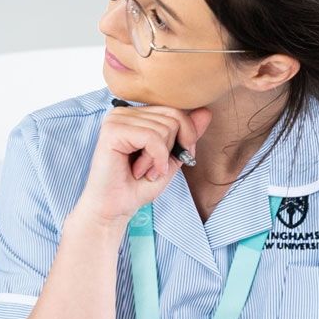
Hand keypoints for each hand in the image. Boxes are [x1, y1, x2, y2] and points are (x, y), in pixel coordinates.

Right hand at [75, 104, 210, 229]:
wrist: (115, 208)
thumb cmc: (138, 186)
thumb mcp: (171, 158)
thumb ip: (187, 134)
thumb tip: (206, 111)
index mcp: (136, 115)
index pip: (175, 110)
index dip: (184, 137)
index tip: (171, 161)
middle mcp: (124, 112)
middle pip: (173, 118)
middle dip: (170, 150)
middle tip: (153, 168)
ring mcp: (116, 119)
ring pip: (164, 128)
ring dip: (159, 158)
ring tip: (143, 171)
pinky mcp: (112, 131)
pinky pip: (152, 137)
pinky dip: (155, 158)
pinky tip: (140, 171)